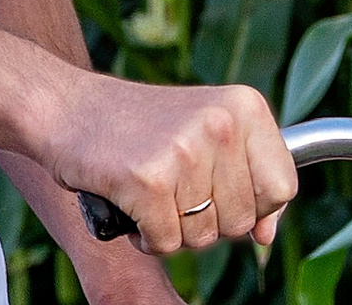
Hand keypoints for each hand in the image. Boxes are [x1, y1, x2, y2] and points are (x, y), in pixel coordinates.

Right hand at [34, 75, 295, 257]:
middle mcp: (221, 123)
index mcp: (246, 106)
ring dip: (175, 229)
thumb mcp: (207, 133)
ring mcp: (185, 150)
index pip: (283, 187)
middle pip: (243, 220)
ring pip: (205, 237)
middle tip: (176, 191)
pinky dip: (146, 238)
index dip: (256, 206)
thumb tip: (267, 235)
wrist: (68, 108)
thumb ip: (246, 179)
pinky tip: (131, 203)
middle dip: (209, 221)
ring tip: (152, 191)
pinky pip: (166, 244)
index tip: (222, 194)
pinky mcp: (148, 180)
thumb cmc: (140, 126)